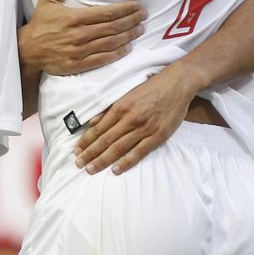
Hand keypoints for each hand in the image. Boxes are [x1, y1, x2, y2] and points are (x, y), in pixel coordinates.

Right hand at [18, 0, 143, 75]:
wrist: (28, 49)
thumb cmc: (40, 23)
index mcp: (74, 18)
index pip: (107, 13)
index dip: (125, 9)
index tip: (137, 6)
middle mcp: (79, 34)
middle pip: (113, 27)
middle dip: (131, 21)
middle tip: (143, 16)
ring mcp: (80, 51)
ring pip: (111, 43)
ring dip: (128, 36)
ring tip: (140, 29)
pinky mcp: (78, 65)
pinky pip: (103, 59)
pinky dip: (117, 54)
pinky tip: (127, 48)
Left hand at [74, 64, 198, 174]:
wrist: (177, 84)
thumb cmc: (150, 88)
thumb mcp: (126, 94)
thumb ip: (109, 110)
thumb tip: (92, 123)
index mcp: (120, 107)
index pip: (98, 128)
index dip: (86, 141)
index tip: (76, 151)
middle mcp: (130, 118)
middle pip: (105, 140)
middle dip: (90, 153)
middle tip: (78, 164)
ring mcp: (144, 128)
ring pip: (119, 147)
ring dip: (103, 160)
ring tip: (91, 169)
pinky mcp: (158, 136)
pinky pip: (139, 152)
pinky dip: (126, 162)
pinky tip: (116, 170)